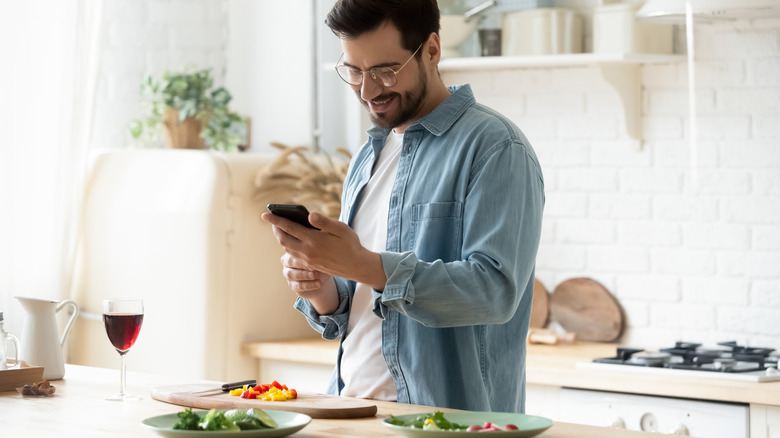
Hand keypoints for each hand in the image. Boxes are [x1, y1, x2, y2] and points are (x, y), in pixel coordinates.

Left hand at [260, 211, 386, 290]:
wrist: (356, 266)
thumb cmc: (350, 244)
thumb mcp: (341, 229)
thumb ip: (324, 222)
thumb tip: (309, 215)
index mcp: (314, 240)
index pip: (289, 227)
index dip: (276, 220)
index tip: (265, 214)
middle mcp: (307, 251)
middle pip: (283, 239)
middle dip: (275, 229)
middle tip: (272, 220)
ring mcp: (308, 260)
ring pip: (287, 248)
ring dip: (281, 238)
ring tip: (280, 228)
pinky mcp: (310, 265)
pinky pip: (293, 255)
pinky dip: (288, 246)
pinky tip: (291, 240)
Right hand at [280, 252, 338, 313]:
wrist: (322, 280)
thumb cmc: (320, 265)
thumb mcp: (320, 259)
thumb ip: (317, 255)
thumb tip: (318, 254)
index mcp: (292, 252)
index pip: (293, 251)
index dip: (302, 254)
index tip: (314, 256)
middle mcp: (287, 263)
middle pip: (289, 262)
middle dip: (302, 264)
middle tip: (313, 266)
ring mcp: (288, 274)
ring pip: (291, 274)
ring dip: (304, 275)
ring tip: (315, 275)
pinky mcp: (292, 285)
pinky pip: (298, 286)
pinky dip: (309, 285)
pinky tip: (318, 283)